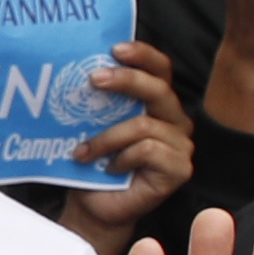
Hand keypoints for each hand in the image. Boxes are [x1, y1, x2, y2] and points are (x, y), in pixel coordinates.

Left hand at [55, 39, 191, 254]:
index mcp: (156, 102)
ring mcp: (180, 144)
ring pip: (144, 125)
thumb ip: (97, 99)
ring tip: (83, 152)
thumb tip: (72, 66)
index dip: (142, 55)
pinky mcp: (180, 169)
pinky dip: (122, 158)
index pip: (159, 68)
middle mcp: (174, 119)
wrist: (94, 206)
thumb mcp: (92, 124)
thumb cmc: (94, 163)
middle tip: (93, 79)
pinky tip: (109, 169)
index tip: (114, 48)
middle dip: (125, 81)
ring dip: (106, 138)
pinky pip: (148, 150)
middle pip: (158, 89)